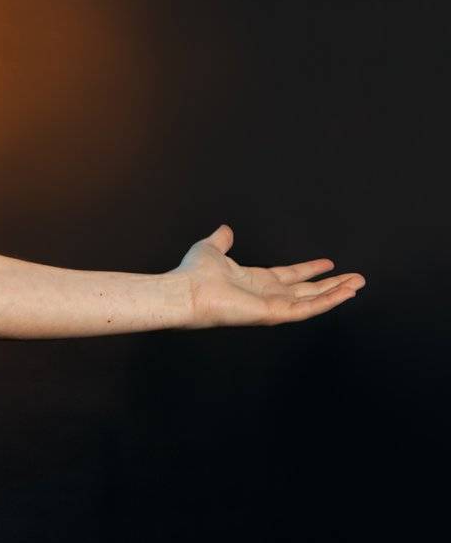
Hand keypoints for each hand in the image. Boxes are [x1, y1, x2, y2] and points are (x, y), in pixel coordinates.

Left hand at [174, 224, 363, 327]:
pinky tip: (346, 293)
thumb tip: (225, 229)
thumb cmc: (192, 274)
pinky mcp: (273, 314)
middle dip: (332, 285)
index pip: (289, 276)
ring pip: (312, 301)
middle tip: (357, 279)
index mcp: (254, 281)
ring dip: (337, 293)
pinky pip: (307, 309)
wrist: (184, 291)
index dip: (309, 270)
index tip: (328, 264)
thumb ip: (221, 240)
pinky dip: (328, 301)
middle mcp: (266, 295)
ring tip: (358, 284)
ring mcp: (271, 306)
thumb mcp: (210, 249)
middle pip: (307, 291)